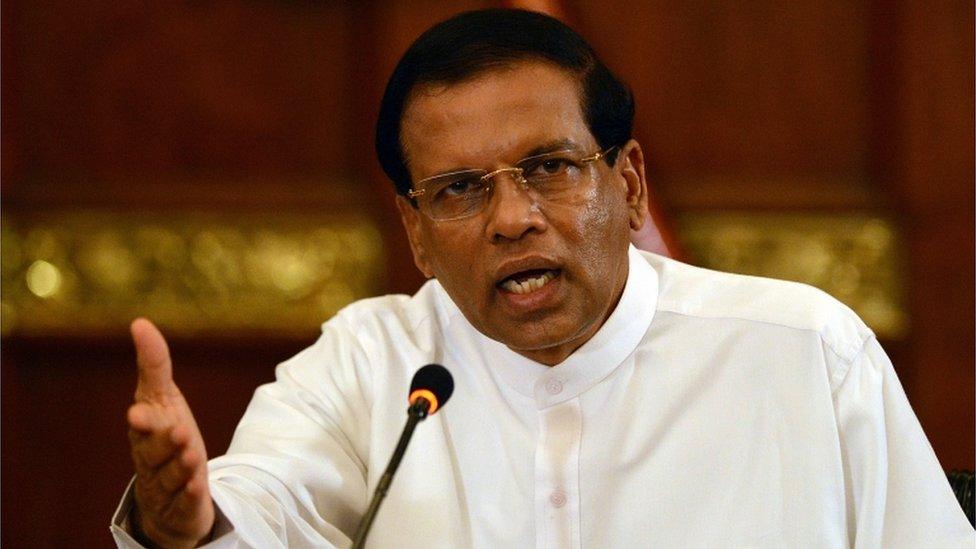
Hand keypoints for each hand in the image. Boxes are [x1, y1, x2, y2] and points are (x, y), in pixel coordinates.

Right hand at [127, 318, 214, 547]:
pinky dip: (190, 495)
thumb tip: (140, 323)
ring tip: (192, 455)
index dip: (143, 419)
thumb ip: (154, 365)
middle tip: (176, 431)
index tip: (139, 412)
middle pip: (154, 451)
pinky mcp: (183, 505)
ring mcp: (166, 484)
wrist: (168, 494)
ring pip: (171, 476)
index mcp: (146, 431)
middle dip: (162, 442)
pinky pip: (185, 501)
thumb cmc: (163, 437)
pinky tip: (198, 487)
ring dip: (180, 466)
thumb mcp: (163, 399)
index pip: (143, 424)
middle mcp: (151, 459)